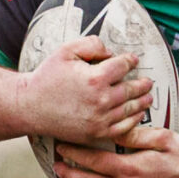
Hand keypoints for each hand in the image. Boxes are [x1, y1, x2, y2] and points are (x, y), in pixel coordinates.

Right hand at [24, 37, 151, 144]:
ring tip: (148, 97)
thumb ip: (91, 44)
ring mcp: (100, 119)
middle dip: (142, 83)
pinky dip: (133, 120)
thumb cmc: (47, 77)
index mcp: (95, 78)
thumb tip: (111, 52)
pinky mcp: (96, 133)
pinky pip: (123, 128)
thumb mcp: (66, 51)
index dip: (130, 60)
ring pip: (130, 109)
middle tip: (148, 81)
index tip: (133, 60)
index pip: (123, 66)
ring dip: (142, 101)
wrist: (30, 106)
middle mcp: (101, 100)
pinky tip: (137, 114)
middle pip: (132, 89)